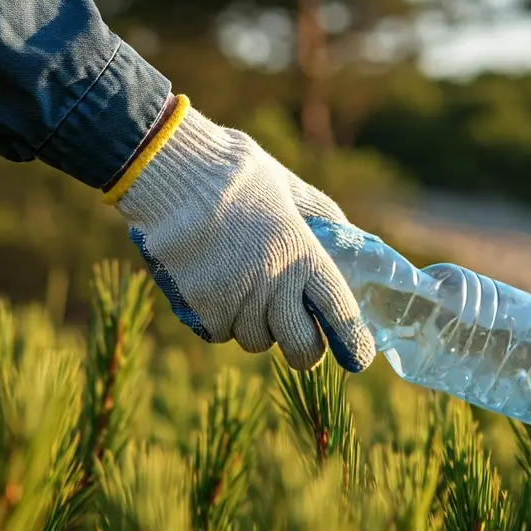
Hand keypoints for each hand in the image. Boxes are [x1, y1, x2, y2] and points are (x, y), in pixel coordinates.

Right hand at [102, 94, 375, 372]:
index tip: (360, 357)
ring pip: (255, 340)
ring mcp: (235, 300)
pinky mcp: (201, 309)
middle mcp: (273, 285)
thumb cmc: (234, 174)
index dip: (353, 343)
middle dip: (303, 348)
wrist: (171, 173)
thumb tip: (349, 241)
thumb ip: (321, 218)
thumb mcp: (290, 188)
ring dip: (255, 325)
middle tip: (298, 336)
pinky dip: (220, 318)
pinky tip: (214, 284)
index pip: (340, 314)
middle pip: (300, 349)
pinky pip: (220, 332)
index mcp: (303, 255)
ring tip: (242, 285)